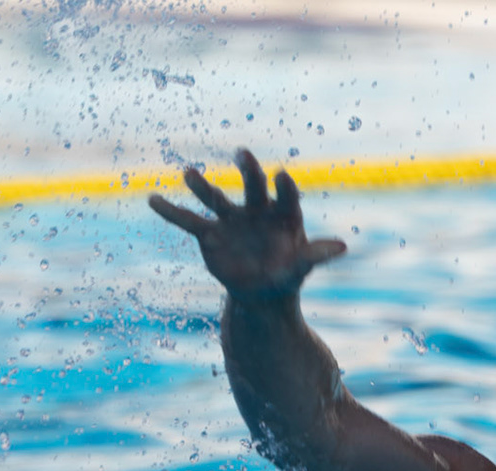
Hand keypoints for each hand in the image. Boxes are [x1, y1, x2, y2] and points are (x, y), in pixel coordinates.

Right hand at [148, 149, 346, 299]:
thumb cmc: (287, 275)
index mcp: (283, 213)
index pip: (285, 195)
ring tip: (188, 173)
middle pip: (252, 187)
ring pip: (216, 199)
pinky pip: (188, 221)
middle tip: (243, 153)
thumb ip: (317, 254)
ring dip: (202, 186)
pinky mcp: (210, 234)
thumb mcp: (302, 266)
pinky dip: (170, 212)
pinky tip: (152, 199)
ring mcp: (231, 219)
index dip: (283, 186)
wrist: (261, 292)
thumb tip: (343, 247)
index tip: (280, 175)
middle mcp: (256, 209)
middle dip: (248, 171)